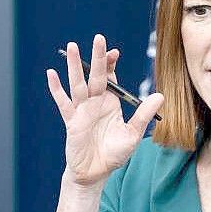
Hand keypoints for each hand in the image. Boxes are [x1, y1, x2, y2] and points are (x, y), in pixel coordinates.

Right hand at [47, 34, 163, 186]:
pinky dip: (56, 89)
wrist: (95, 173)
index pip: (110, 78)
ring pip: (78, 84)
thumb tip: (160, 96)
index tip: (115, 52)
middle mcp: (95, 103)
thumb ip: (143, 115)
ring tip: (73, 47)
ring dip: (75, 67)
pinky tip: (51, 74)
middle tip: (98, 38)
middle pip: (95, 76)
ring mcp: (81, 110)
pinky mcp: (71, 121)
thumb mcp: (132, 134)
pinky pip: (63, 103)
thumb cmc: (113, 154)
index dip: (111, 64)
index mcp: (110, 103)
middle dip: (97, 58)